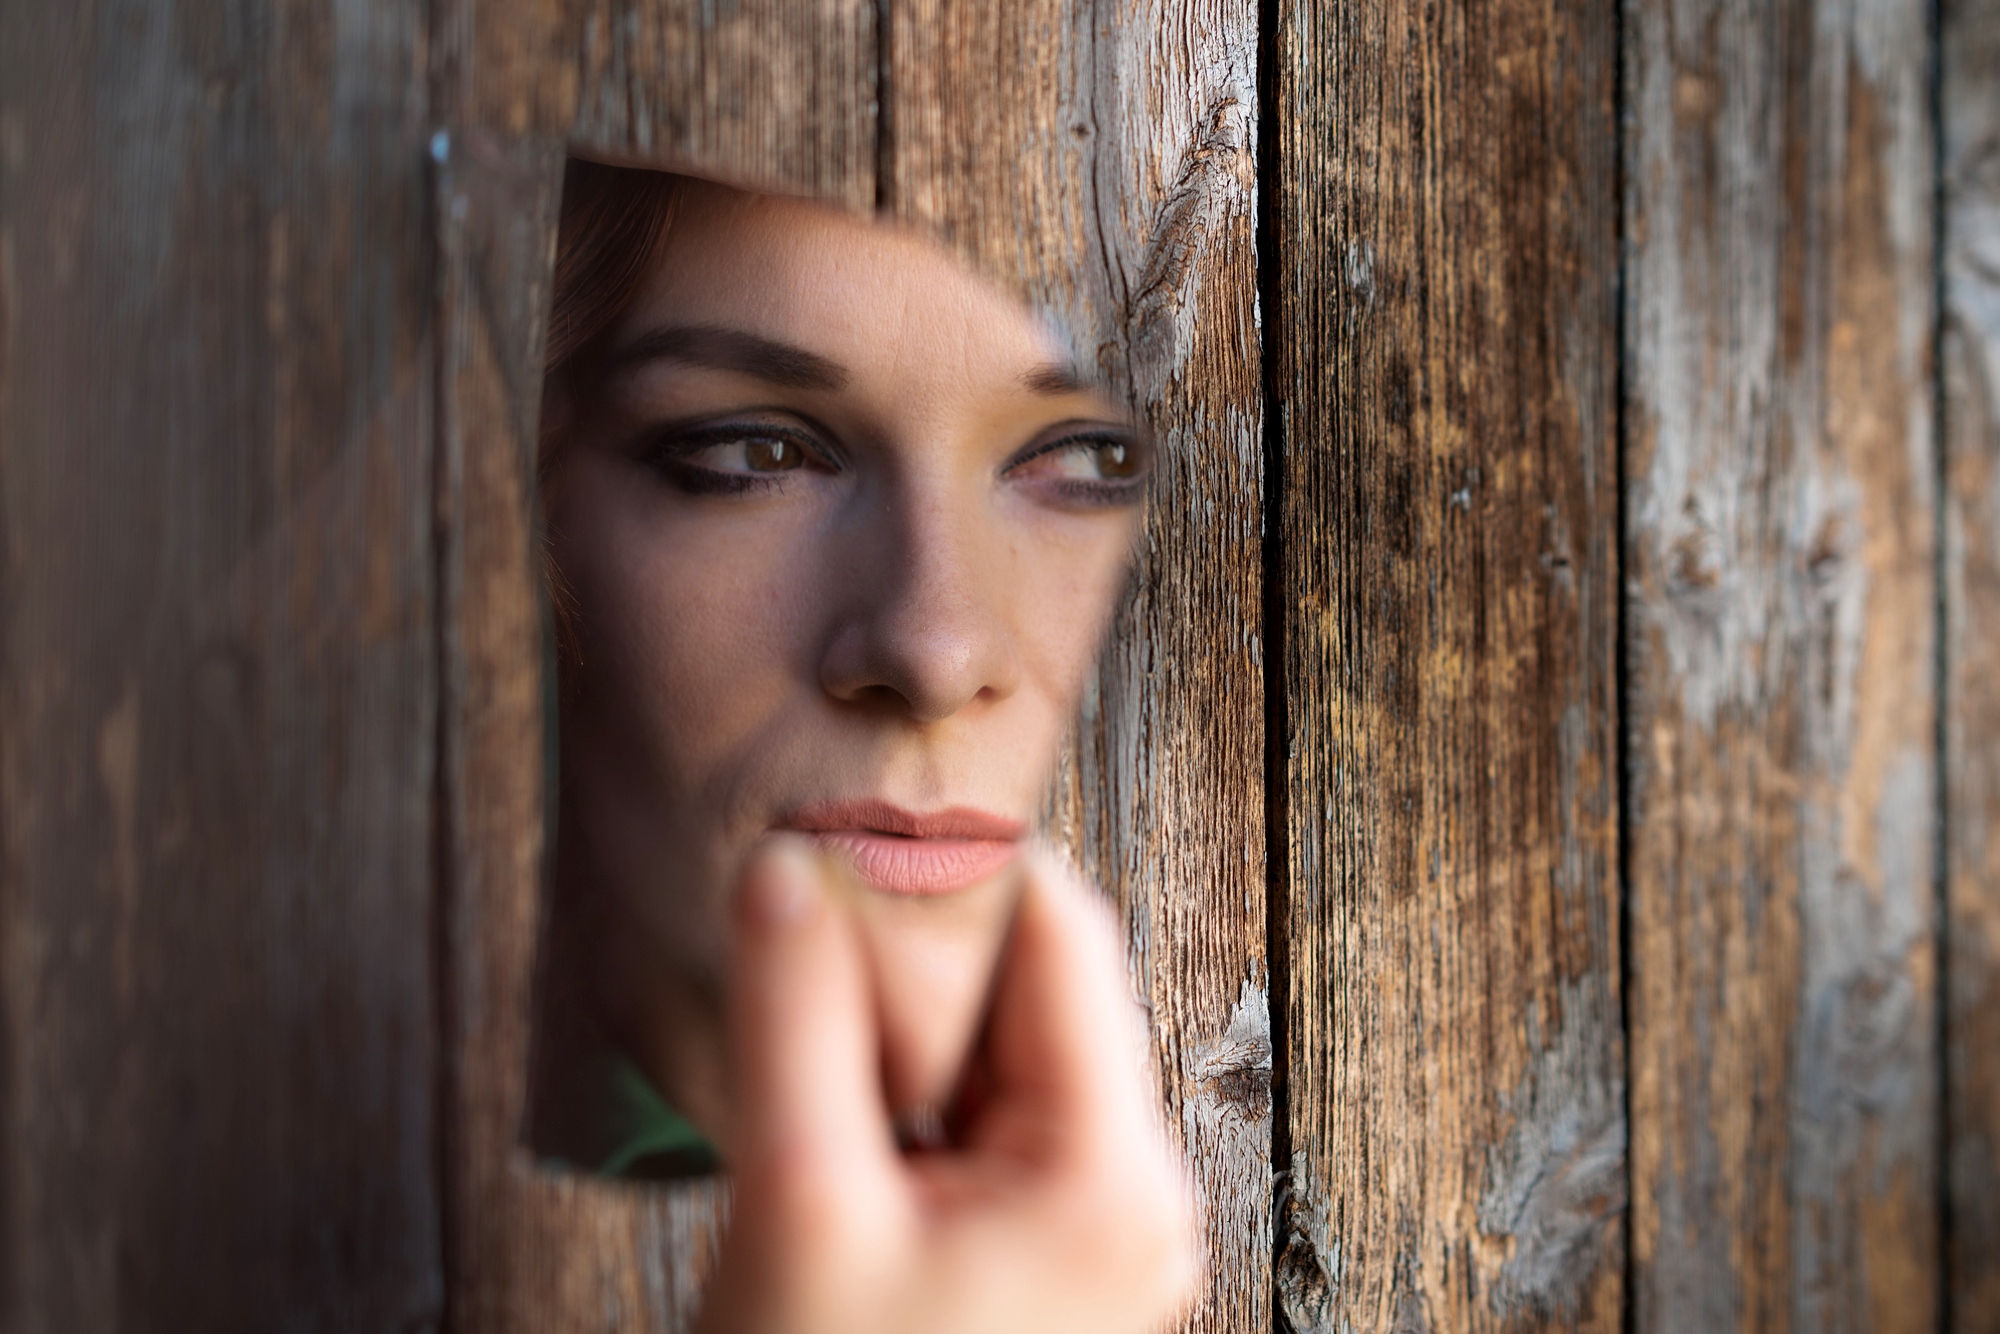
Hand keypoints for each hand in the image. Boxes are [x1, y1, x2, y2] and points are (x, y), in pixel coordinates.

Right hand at [693, 840, 1200, 1333]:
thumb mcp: (797, 1200)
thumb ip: (794, 1016)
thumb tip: (788, 861)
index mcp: (1112, 1173)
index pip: (1061, 936)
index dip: (957, 869)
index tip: (850, 834)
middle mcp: (1137, 1196)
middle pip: (1042, 992)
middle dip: (928, 953)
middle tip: (812, 925)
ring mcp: (1100, 1234)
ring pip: (1010, 1054)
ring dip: (914, 1025)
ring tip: (813, 1027)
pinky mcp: (1051, 1259)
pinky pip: (993, 1123)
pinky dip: (918, 1091)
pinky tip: (844, 1110)